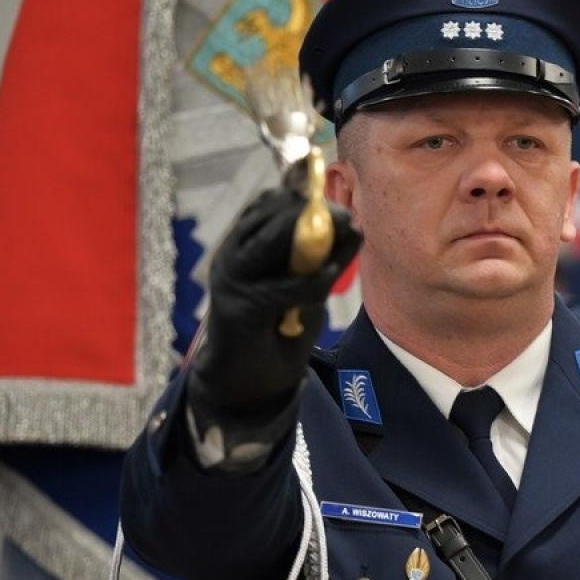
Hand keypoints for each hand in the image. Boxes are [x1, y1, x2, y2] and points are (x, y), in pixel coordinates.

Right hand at [189, 184, 358, 419]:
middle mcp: (231, 256)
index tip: (341, 200)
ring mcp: (229, 281)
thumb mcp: (302, 286)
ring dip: (313, 236)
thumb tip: (348, 224)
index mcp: (242, 245)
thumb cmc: (278, 331)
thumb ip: (315, 258)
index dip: (305, 195)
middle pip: (267, 216)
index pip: (268, 204)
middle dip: (313, 211)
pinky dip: (310, 280)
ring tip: (348, 232)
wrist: (248, 385)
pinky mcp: (237, 310)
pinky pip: (280, 287)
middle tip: (350, 217)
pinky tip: (332, 274)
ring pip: (268, 242)